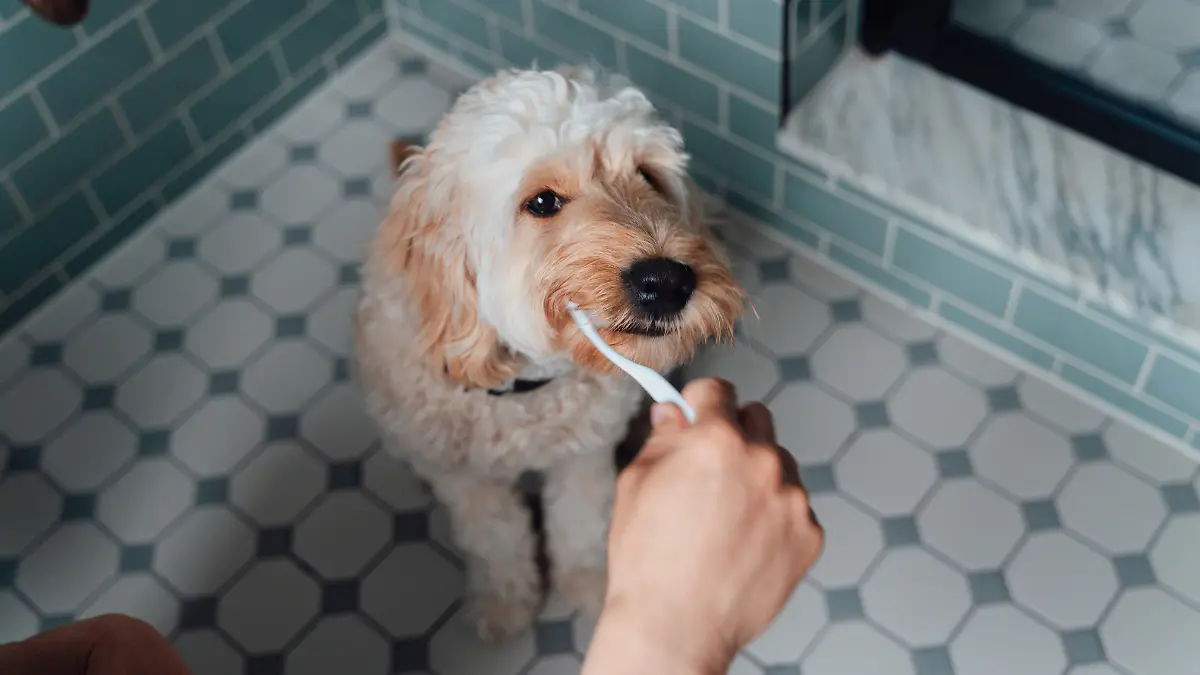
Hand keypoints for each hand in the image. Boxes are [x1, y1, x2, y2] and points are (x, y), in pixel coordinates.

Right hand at [582, 378, 823, 674]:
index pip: (718, 391)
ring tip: (725, 518)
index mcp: (716, 439)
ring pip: (779, 465)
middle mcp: (762, 460)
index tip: (697, 415)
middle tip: (709, 470)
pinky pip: (794, 509)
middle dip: (733, 435)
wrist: (675, 627)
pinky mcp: (810, 534)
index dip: (701, 403)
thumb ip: (662, 438)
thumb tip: (675, 414)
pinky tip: (743, 544)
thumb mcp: (636, 484)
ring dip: (758, 477)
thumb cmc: (647, 561)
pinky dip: (774, 518)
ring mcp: (792, 499)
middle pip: (756, 419)